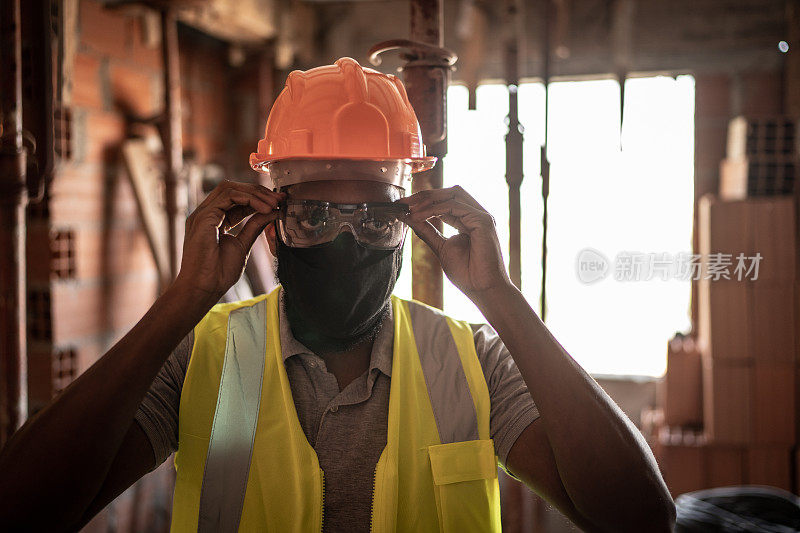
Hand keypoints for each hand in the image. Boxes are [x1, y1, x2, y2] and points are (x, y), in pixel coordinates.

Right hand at [174, 180, 284, 306]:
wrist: (204, 288)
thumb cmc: (218, 273)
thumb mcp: (243, 245)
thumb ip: (254, 227)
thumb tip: (272, 212)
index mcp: (213, 220)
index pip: (236, 200)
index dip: (258, 198)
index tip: (278, 202)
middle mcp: (206, 214)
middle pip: (232, 189)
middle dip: (258, 192)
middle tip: (279, 199)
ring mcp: (203, 213)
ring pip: (230, 188)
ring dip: (255, 194)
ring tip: (274, 204)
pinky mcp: (204, 217)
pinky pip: (228, 196)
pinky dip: (249, 199)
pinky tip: (264, 209)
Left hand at [400, 185, 511, 299]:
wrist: (483, 290)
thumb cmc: (468, 274)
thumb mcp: (441, 248)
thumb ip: (426, 231)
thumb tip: (408, 217)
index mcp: (468, 221)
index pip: (445, 202)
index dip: (424, 201)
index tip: (402, 206)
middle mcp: (476, 215)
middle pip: (449, 192)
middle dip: (425, 195)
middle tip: (403, 203)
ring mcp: (481, 216)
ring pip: (453, 194)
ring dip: (428, 199)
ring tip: (410, 209)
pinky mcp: (483, 220)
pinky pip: (454, 206)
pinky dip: (434, 209)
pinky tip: (419, 217)